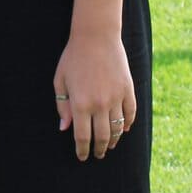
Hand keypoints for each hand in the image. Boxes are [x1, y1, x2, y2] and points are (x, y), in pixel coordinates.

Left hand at [53, 33, 136, 161]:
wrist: (96, 36)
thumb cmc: (74, 58)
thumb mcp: (60, 81)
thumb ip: (62, 106)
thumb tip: (64, 129)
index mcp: (80, 104)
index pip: (82, 136)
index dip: (82, 150)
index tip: (82, 156)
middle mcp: (99, 104)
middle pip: (102, 137)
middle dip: (99, 150)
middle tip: (97, 155)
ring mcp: (116, 97)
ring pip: (117, 128)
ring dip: (113, 140)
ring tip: (109, 146)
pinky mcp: (128, 89)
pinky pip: (130, 113)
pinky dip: (128, 124)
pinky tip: (123, 130)